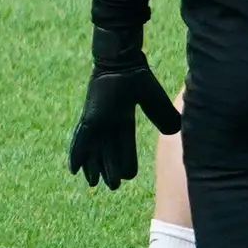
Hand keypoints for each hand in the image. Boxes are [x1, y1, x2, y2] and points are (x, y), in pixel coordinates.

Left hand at [67, 56, 181, 189]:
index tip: (129, 176)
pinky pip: (80, 140)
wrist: (122, 61)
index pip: (125, 143)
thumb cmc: (137, 76)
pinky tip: (73, 169)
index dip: (127, 160)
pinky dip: (76, 154)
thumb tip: (174, 131)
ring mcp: (96, 119)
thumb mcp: (153, 100)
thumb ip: (162, 115)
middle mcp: (108, 120)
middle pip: (108, 150)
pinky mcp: (88, 118)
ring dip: (93, 166)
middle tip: (112, 186)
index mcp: (123, 116)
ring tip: (93, 184)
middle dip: (110, 167)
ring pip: (93, 149)